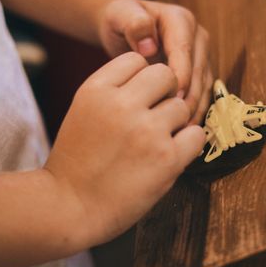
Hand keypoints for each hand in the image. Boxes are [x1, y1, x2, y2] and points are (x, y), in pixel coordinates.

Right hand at [45, 52, 205, 245]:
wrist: (69, 207)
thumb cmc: (77, 161)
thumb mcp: (83, 110)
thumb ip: (114, 89)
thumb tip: (155, 77)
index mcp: (96, 89)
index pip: (136, 59)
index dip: (141, 78)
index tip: (135, 98)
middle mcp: (121, 104)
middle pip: (165, 74)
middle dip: (163, 93)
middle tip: (153, 116)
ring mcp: (146, 131)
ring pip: (182, 106)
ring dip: (175, 122)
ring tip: (155, 142)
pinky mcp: (166, 158)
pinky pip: (196, 135)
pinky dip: (188, 144)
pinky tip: (169, 155)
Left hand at [98, 0, 212, 124]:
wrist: (123, 26)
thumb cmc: (119, 20)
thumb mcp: (120, 15)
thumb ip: (134, 24)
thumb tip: (149, 48)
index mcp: (180, 20)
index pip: (184, 50)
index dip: (181, 74)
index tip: (172, 96)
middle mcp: (196, 37)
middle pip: (199, 71)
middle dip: (190, 96)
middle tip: (177, 121)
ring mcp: (199, 56)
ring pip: (203, 85)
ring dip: (194, 108)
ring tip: (180, 131)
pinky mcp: (197, 73)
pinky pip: (200, 94)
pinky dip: (192, 112)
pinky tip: (181, 131)